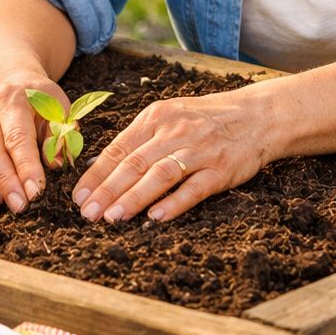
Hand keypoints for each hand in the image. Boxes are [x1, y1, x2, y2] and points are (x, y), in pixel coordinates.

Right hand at [0, 75, 70, 213]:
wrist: (12, 81)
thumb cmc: (40, 102)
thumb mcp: (59, 109)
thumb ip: (61, 135)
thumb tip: (56, 164)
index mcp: (14, 99)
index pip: (18, 137)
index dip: (26, 167)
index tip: (35, 192)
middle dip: (4, 181)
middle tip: (19, 205)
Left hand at [71, 83, 278, 222]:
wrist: (256, 116)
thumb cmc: (204, 120)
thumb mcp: (169, 117)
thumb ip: (139, 139)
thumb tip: (101, 166)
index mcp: (156, 117)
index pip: (118, 148)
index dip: (97, 174)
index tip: (79, 196)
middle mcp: (175, 132)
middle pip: (134, 163)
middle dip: (108, 190)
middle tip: (88, 213)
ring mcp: (199, 151)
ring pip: (160, 175)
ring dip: (134, 198)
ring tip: (113, 218)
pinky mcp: (221, 170)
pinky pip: (194, 188)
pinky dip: (174, 203)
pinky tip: (156, 217)